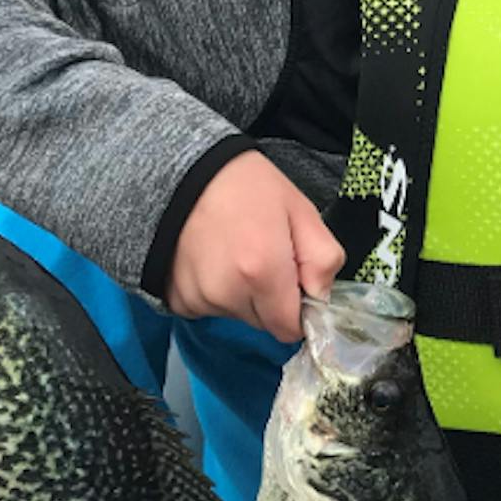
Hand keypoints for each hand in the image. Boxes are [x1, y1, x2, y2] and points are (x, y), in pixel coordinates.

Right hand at [166, 152, 344, 343]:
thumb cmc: (249, 186)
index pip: (289, 329)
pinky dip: (214, 293)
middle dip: (269, 300)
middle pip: (262, 323)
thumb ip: (323, 259)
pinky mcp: (177, 299)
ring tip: (234, 252)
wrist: (185, 171)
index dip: (296, 309)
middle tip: (262, 255)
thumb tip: (321, 299)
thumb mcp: (301, 210)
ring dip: (241, 295)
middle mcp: (227, 293)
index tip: (292, 280)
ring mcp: (197, 299)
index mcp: (263, 272)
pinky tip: (212, 260)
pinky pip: (208, 309)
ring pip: (235, 315)